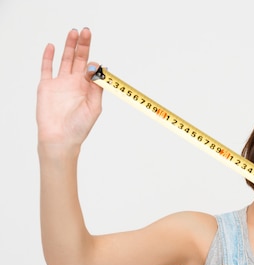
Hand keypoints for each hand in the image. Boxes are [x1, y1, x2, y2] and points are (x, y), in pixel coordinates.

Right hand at [36, 28, 101, 147]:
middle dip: (83, 45)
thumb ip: (97, 88)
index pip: (92, 68)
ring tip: (73, 32)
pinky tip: (52, 46)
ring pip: (65, 59)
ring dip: (69, 46)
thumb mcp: (95, 107)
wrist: (61, 138)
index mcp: (88, 88)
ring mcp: (60, 83)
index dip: (94, 61)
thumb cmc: (80, 127)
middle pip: (79, 58)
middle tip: (86, 31)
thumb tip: (101, 69)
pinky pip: (47, 68)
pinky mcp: (46, 86)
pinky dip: (48, 57)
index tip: (95, 61)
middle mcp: (74, 83)